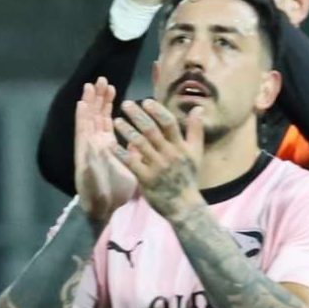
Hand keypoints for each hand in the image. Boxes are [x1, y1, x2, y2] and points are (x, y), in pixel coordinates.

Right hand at [73, 81, 136, 223]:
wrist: (105, 209)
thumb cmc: (116, 190)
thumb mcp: (131, 166)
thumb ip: (135, 151)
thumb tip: (144, 138)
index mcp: (105, 145)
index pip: (105, 119)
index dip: (107, 103)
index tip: (111, 86)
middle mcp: (94, 145)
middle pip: (94, 117)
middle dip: (96, 99)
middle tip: (99, 80)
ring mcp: (87, 153)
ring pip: (86, 125)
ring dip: (86, 108)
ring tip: (88, 90)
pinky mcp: (83, 162)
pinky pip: (83, 142)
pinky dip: (82, 127)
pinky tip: (82, 113)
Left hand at [116, 97, 204, 218]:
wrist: (184, 206)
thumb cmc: (188, 177)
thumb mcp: (196, 153)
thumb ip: (196, 129)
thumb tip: (197, 107)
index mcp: (180, 146)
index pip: (169, 123)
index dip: (157, 111)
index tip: (146, 101)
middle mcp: (169, 154)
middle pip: (151, 130)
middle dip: (138, 115)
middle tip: (126, 104)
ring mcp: (157, 167)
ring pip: (139, 144)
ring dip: (127, 130)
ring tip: (116, 121)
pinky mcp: (146, 179)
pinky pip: (131, 163)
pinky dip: (120, 153)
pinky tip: (110, 144)